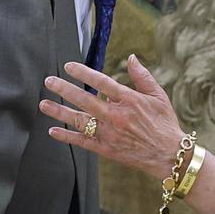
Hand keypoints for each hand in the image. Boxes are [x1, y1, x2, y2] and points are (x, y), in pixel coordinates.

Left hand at [42, 57, 185, 179]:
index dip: (83, 72)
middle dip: (64, 89)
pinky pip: (83, 142)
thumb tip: (131, 57)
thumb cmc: (165, 124)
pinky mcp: (107, 149)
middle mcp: (116, 116)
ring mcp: (110, 134)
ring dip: (60, 112)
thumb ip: (142, 76)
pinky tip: (53, 131)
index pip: (101, 81)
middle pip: (85, 100)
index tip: (68, 66)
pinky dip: (67, 137)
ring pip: (80, 121)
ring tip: (43, 104)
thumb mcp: (159, 96)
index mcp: (129, 100)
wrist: (170, 156)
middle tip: (49, 81)